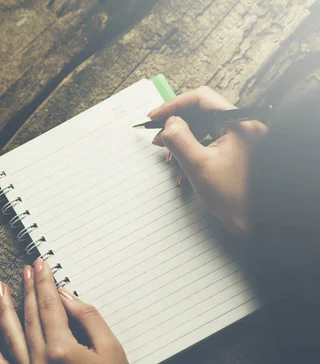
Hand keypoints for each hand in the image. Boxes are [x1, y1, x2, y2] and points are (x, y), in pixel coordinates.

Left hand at [0, 258, 133, 363]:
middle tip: (25, 270)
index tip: (40, 265)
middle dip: (28, 289)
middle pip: (30, 316)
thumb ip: (88, 318)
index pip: (50, 306)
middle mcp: (39, 363)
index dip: (44, 282)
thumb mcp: (112, 350)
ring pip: (10, 334)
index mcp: (62, 351)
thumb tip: (65, 296)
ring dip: (3, 308)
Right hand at [148, 86, 267, 235]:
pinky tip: (182, 168)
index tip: (154, 116)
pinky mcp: (236, 148)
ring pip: (202, 128)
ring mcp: (240, 136)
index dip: (174, 105)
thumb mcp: (198, 165)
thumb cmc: (232, 196)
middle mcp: (242, 125)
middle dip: (176, 126)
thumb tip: (170, 121)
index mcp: (239, 123)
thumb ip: (179, 138)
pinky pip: (208, 140)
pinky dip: (192, 150)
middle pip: (200, 113)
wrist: (253, 220)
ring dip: (182, 141)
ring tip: (171, 159)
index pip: (201, 98)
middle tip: (158, 139)